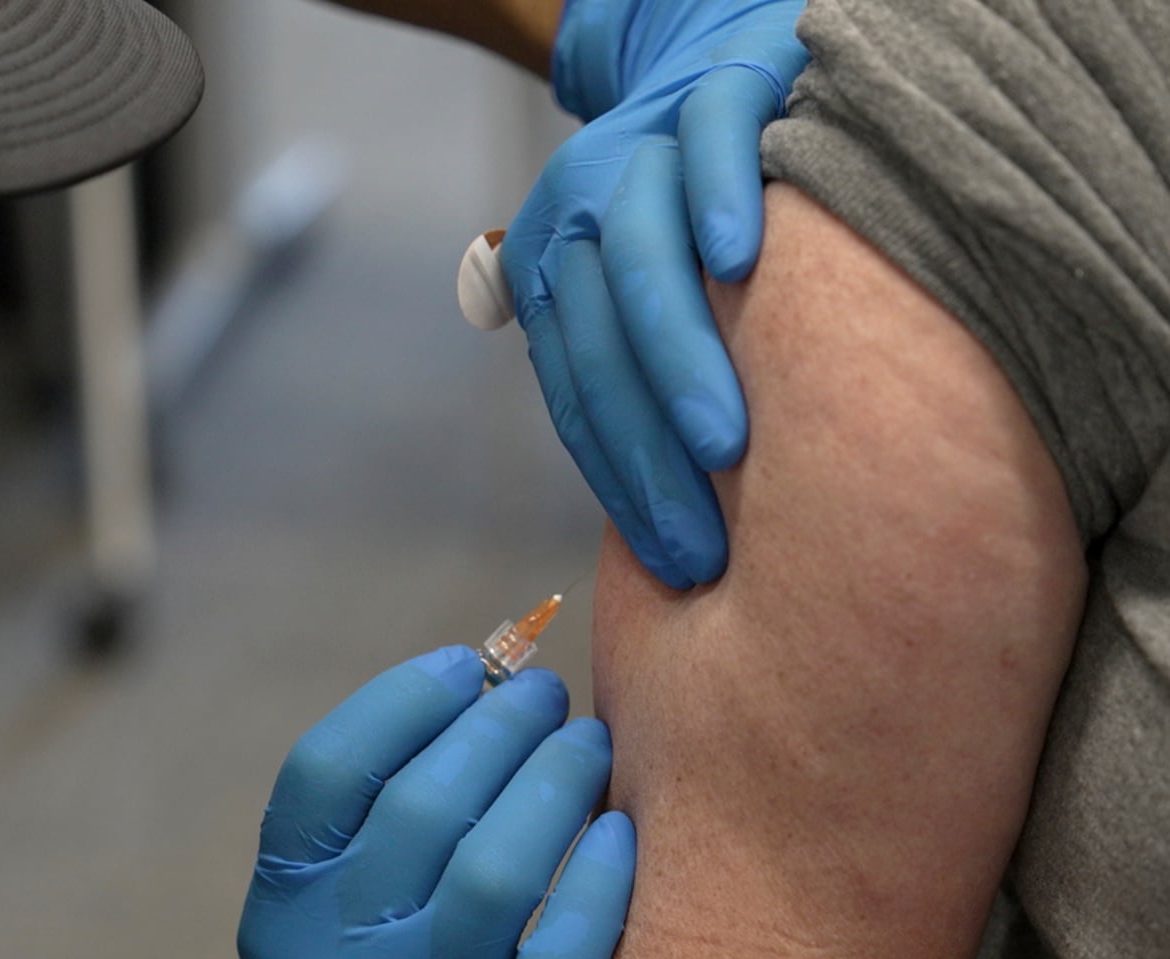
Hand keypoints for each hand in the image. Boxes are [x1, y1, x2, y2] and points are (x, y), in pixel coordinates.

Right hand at [238, 646, 635, 958]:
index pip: (326, 771)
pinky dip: (595, 887)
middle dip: (497, 727)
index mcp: (285, 908)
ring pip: (494, 873)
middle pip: (420, 808)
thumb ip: (386, 813)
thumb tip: (486, 686)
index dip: (400, 700)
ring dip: (553, 784)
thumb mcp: (348, 904)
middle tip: (545, 694)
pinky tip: (617, 834)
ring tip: (586, 745)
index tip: (466, 665)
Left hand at [500, 0, 808, 587]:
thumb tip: (656, 500)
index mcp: (556, 268)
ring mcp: (646, 144)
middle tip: (706, 543)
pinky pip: (709, 141)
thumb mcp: (652, 289)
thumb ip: (635, 369)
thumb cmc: (704, 213)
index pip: (576, 392)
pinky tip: (741, 261)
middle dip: (646, 452)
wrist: (725, 53)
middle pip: (600, 340)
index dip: (619, 483)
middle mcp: (583, 207)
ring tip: (727, 447)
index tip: (673, 565)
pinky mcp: (721, 86)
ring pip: (639, 252)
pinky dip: (719, 197)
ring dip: (676, 353)